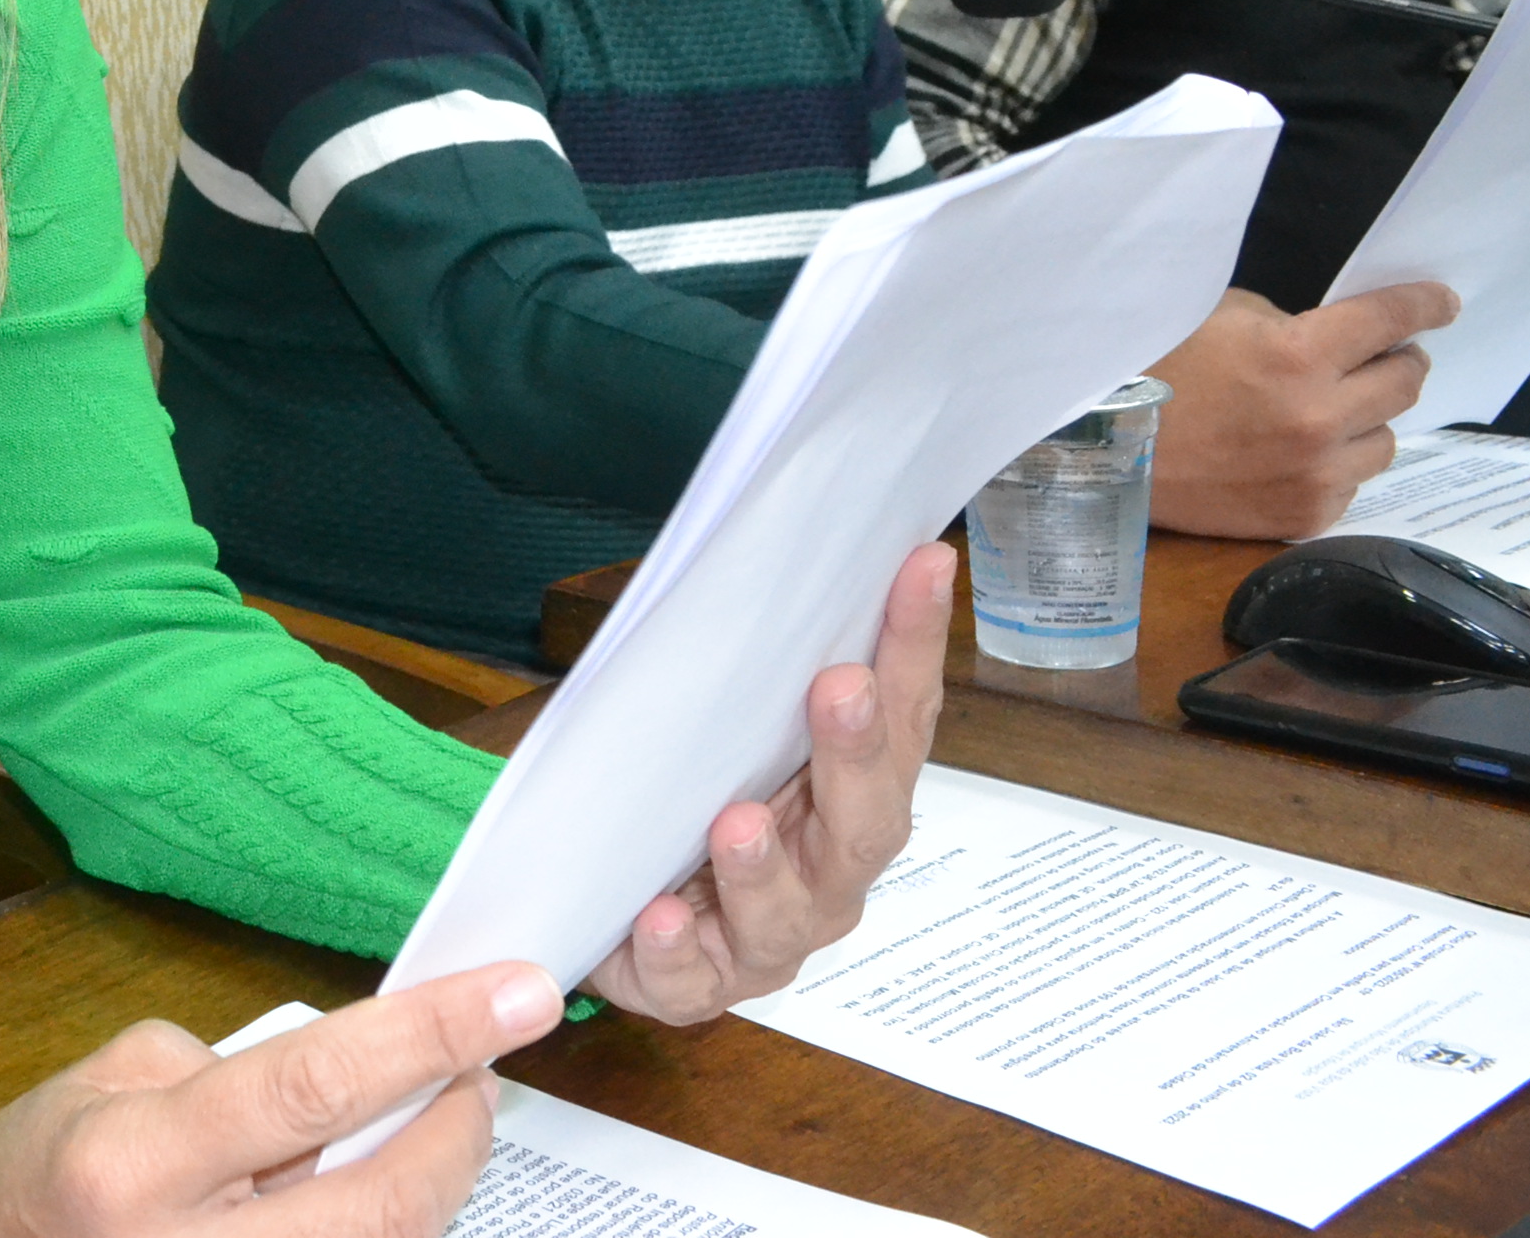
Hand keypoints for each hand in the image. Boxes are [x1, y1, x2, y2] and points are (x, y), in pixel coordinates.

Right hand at [0, 963, 564, 1235]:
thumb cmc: (46, 1158)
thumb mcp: (125, 1078)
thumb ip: (245, 1076)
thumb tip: (368, 1074)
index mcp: (132, 1160)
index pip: (311, 1088)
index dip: (429, 1036)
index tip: (518, 994)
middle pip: (380, 1207)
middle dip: (458, 1134)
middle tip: (483, 1074)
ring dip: (428, 1190)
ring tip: (431, 1130)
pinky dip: (381, 1229)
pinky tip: (374, 1193)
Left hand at [582, 541, 954, 1024]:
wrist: (607, 895)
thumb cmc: (684, 793)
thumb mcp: (719, 716)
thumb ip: (756, 656)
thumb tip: (780, 543)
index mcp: (851, 795)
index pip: (902, 714)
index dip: (915, 642)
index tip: (922, 565)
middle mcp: (830, 872)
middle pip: (866, 822)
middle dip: (855, 754)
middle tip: (838, 688)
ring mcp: (769, 937)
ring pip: (784, 912)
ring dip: (764, 866)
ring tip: (736, 822)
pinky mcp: (697, 986)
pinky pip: (692, 977)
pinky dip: (674, 948)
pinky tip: (658, 914)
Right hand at [1146, 283, 1456, 539]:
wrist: (1104, 450)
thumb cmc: (1153, 370)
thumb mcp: (1218, 318)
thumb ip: (1288, 324)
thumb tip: (1338, 338)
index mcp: (1297, 355)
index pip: (1391, 319)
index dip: (1424, 305)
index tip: (1440, 304)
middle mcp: (1319, 417)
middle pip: (1407, 382)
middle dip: (1396, 361)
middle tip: (1377, 357)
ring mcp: (1316, 473)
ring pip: (1387, 439)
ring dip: (1366, 420)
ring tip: (1325, 414)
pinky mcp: (1304, 515)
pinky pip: (1352, 483)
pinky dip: (1335, 465)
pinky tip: (1294, 454)